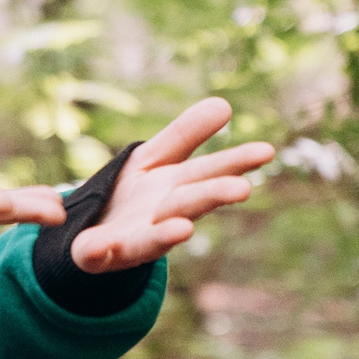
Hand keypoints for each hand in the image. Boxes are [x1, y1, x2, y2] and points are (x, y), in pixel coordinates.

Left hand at [71, 98, 273, 272]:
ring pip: (152, 239)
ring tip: (183, 229)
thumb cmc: (131, 194)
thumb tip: (224, 103)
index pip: (209, 172)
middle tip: (242, 189)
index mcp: (176, 190)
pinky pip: (96, 255)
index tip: (266, 151)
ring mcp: (130, 240)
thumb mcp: (154, 159)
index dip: (235, 162)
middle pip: (187, 203)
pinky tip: (95, 247)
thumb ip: (185, 135)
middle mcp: (161, 218)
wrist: (92, 233)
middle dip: (211, 196)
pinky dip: (96, 252)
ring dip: (166, 234)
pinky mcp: (97, 255)